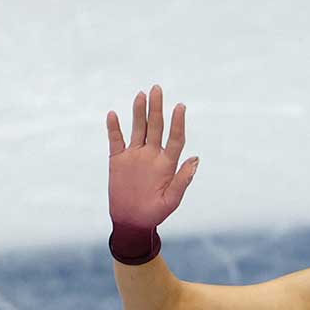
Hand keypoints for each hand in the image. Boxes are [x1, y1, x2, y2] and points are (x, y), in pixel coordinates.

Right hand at [106, 84, 197, 227]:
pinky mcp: (118, 160)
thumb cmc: (155, 212)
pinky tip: (113, 114)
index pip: (175, 138)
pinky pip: (115, 140)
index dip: (178, 122)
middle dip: (157, 108)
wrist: (132, 221)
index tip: (180, 107)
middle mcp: (152, 155)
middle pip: (156, 127)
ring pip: (138, 129)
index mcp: (167, 163)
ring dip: (139, 112)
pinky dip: (114, 128)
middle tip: (157, 89)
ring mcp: (135, 155)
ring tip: (141, 95)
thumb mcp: (171, 199)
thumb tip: (196, 159)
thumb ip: (182, 180)